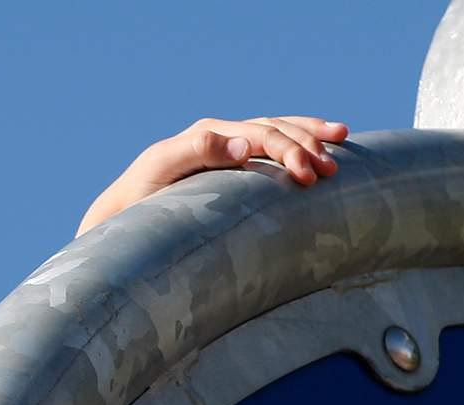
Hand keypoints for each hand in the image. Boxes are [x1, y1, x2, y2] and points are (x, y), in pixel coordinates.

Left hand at [77, 116, 347, 235]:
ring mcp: (226, 149)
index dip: (287, 150)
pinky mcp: (230, 166)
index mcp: (208, 135)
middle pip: (273, 129)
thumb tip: (245, 145)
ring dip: (309, 136)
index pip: (259, 134)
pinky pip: (269, 146)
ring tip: (341, 140)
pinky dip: (296, 142)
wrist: (122, 215)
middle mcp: (220, 135)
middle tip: (330, 169)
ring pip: (277, 131)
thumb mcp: (162, 172)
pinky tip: (319, 145)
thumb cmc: (139, 200)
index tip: (308, 175)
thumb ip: (197, 151)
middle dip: (305, 145)